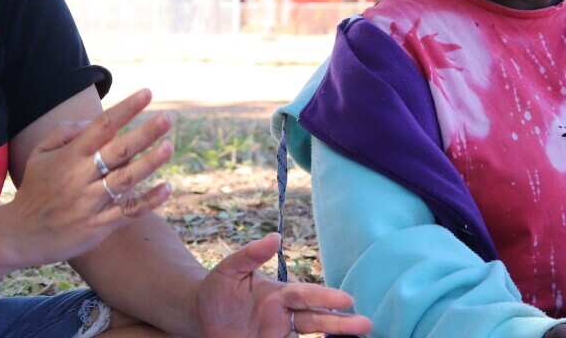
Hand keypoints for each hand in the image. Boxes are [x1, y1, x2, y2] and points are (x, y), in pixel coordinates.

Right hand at [0, 89, 173, 267]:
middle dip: (145, 133)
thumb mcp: (40, 154)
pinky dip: (149, 201)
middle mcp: (81, 177)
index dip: (126, 109)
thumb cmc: (36, 189)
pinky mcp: (98, 226)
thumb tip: (92, 120)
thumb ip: (64, 132)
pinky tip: (167, 188)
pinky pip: (128, 212)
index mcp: (70, 156)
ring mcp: (91, 203)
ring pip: (126, 180)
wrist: (20, 234)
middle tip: (168, 118)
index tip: (148, 93)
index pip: (102, 126)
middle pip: (119, 151)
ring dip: (150, 163)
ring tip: (169, 146)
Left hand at [194, 233, 372, 336]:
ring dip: (333, 337)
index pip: (306, 295)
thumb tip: (275, 237)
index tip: (347, 300)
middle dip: (341, 322)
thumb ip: (251, 254)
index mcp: (278, 294)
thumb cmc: (216, 289)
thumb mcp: (229, 269)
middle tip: (366, 324)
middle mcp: (283, 316)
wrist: (198, 315)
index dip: (325, 298)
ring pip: (310, 337)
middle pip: (316, 319)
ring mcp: (277, 334)